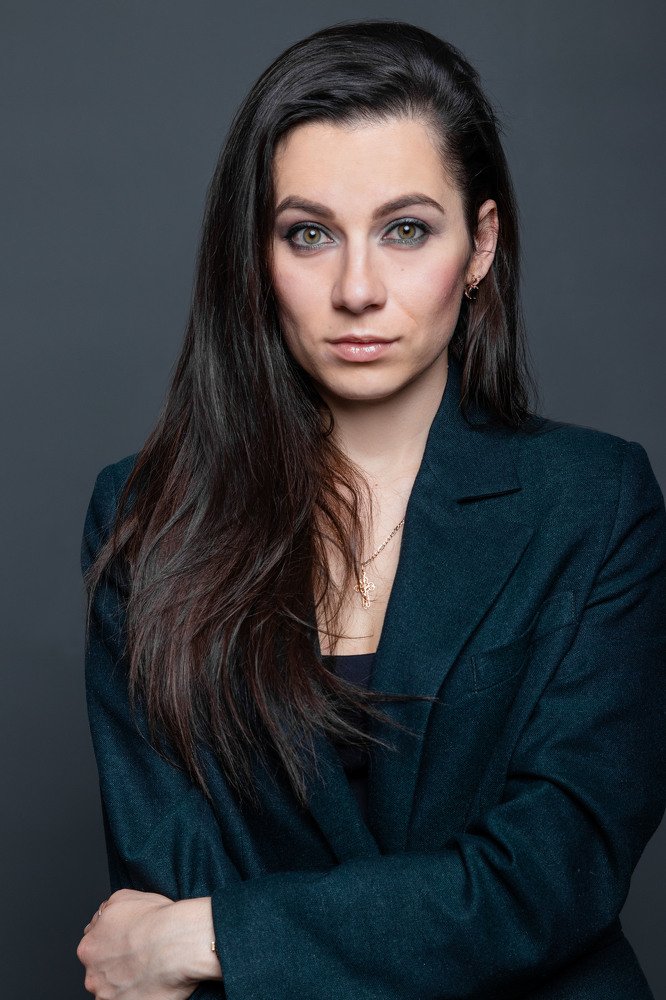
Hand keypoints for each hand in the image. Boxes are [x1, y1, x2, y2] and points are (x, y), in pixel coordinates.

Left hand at [77, 888, 197, 998]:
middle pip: (101, 970)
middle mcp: (92, 974)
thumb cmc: (157, 919)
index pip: (95, 947)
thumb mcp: (123, 898)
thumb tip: (103, 916)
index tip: (128, 942)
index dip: (114, 943)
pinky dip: (137, 995)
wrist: (178, 942)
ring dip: (125, 982)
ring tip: (150, 971)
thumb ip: (106, 911)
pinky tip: (152, 983)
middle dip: (116, 965)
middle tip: (140, 956)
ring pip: (113, 989)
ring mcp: (107, 995)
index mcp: (89, 947)